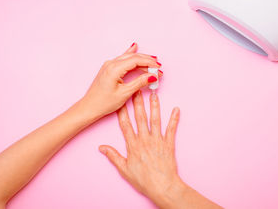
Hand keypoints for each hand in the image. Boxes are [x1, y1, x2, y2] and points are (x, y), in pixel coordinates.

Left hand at [78, 43, 161, 121]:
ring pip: (128, 57)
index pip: (136, 60)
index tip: (159, 68)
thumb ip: (139, 83)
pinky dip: (131, 55)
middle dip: (147, 61)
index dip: (149, 63)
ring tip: (152, 61)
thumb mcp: (124, 93)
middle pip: (133, 57)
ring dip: (141, 59)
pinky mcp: (108, 68)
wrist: (89, 107)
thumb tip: (153, 76)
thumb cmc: (104, 102)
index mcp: (114, 69)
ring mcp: (108, 65)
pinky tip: (134, 48)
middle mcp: (110, 64)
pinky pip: (122, 59)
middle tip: (158, 67)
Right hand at [99, 90, 181, 205]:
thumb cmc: (143, 180)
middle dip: (138, 103)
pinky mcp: (169, 144)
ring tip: (154, 95)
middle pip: (140, 118)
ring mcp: (157, 141)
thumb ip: (113, 156)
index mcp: (133, 145)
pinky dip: (174, 119)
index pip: (126, 125)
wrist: (162, 187)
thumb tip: (101, 147)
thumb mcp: (124, 169)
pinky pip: (172, 129)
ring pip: (155, 120)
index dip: (123, 112)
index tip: (121, 101)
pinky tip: (176, 109)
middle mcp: (144, 140)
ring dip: (155, 106)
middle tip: (137, 90)